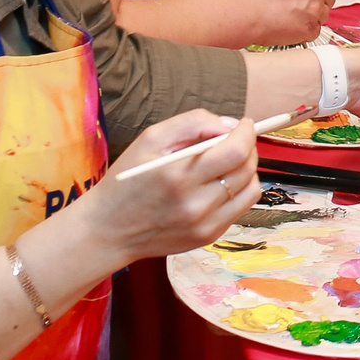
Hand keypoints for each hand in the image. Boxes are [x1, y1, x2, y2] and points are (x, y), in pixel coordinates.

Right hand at [88, 108, 260, 262]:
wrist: (109, 229)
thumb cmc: (128, 180)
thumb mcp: (151, 139)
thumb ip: (193, 123)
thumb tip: (228, 124)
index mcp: (177, 176)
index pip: (234, 152)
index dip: (246, 132)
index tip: (244, 123)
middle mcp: (194, 204)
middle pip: (246, 169)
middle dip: (248, 147)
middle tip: (237, 139)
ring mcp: (204, 224)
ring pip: (250, 189)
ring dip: (247, 168)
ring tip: (229, 161)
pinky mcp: (208, 236)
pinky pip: (241, 207)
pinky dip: (239, 189)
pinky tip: (221, 182)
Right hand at [226, 0, 336, 47]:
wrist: (245, 11)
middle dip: (315, 4)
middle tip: (299, 9)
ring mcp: (316, 9)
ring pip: (322, 16)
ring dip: (310, 18)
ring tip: (290, 20)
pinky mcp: (311, 29)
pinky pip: (314, 32)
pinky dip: (304, 33)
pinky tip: (289, 29)